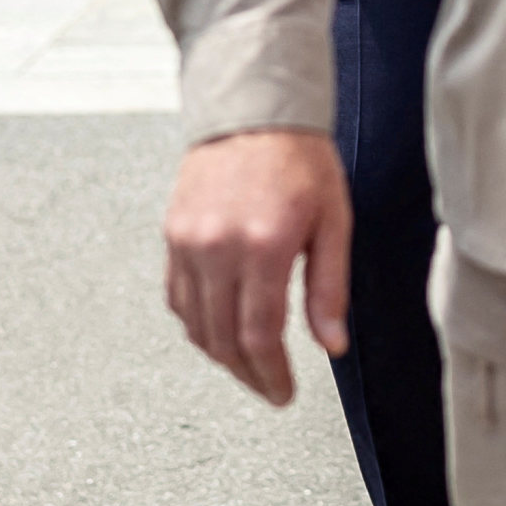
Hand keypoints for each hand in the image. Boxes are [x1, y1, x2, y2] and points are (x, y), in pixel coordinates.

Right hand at [162, 127, 352, 404]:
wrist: (253, 112)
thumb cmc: (301, 161)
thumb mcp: (334, 222)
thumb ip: (329, 288)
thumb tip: (332, 346)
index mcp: (263, 246)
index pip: (260, 336)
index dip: (272, 375)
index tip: (283, 393)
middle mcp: (218, 247)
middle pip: (223, 340)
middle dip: (248, 374)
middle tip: (270, 389)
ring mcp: (188, 242)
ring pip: (196, 325)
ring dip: (222, 355)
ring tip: (249, 365)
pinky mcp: (172, 235)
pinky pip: (178, 299)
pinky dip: (197, 324)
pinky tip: (220, 330)